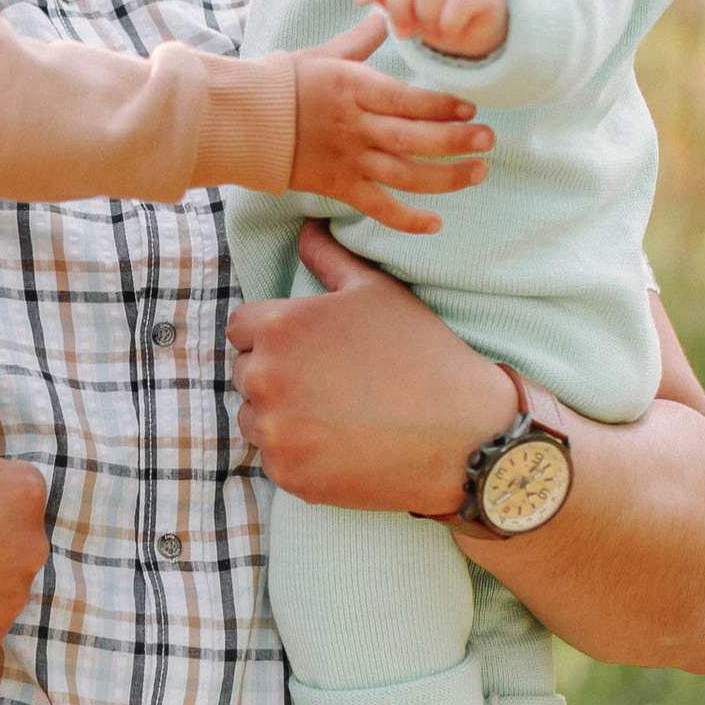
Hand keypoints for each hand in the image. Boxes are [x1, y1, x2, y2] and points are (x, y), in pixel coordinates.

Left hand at [227, 225, 515, 510]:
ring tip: (335, 412)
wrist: (463, 434)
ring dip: (280, 415)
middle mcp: (265, 378)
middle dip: (277, 373)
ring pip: (253, 417)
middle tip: (331, 382)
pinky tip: (341, 443)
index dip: (274, 335)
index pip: (241, 328)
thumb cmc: (422, 353)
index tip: (309, 348)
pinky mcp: (288, 476)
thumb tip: (304, 229)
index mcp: (280, 327)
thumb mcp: (377, 292)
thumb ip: (329, 258)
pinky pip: (274, 459)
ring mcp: (275, 432)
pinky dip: (298, 454)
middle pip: (244, 372)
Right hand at [286, 20, 492, 235]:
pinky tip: (435, 224)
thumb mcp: (322, 54)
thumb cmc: (282, 83)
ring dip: (446, 177)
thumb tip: (382, 13)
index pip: (408, 99)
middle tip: (488, 141)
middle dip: (456, 141)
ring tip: (478, 172)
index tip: (470, 108)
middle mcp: (356, 125)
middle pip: (415, 138)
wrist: (241, 120)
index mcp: (354, 88)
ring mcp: (349, 159)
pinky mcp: (339, 185)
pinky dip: (407, 219)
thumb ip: (359, 41)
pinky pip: (378, 207)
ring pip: (406, 174)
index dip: (443, 106)